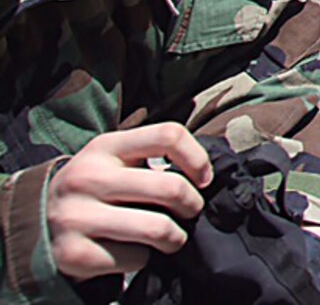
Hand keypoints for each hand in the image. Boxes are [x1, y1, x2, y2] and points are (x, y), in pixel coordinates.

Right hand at [46, 124, 211, 280]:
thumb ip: (153, 159)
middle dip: (192, 205)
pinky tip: (133, 252)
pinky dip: (144, 259)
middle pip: (170, 187)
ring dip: (175, 238)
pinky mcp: (73, 254)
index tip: (204, 179)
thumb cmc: (96, 191)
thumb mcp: (115, 162)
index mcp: (105, 147)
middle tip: (190, 212)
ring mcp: (76, 216)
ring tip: (172, 237)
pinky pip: (135, 258)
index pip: (168, 135)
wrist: (38, 226)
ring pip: (158, 228)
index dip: (198, 158)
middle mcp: (87, 177)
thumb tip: (206, 176)